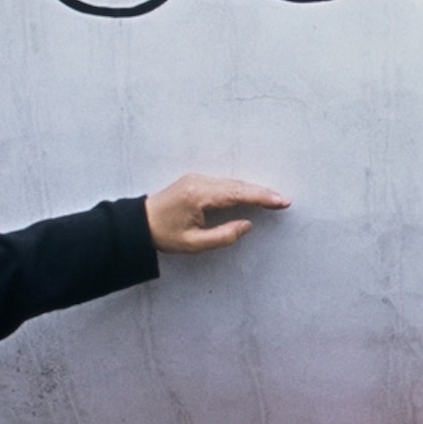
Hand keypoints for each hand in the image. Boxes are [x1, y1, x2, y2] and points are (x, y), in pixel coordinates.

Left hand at [146, 173, 287, 254]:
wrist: (139, 223)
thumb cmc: (163, 235)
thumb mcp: (194, 244)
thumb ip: (223, 236)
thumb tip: (247, 225)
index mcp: (199, 196)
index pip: (237, 193)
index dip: (261, 197)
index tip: (280, 201)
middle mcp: (199, 182)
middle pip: (238, 185)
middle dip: (262, 193)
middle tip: (284, 201)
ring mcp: (197, 179)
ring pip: (232, 182)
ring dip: (252, 190)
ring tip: (273, 199)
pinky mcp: (196, 181)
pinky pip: (224, 183)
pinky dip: (240, 188)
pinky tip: (251, 194)